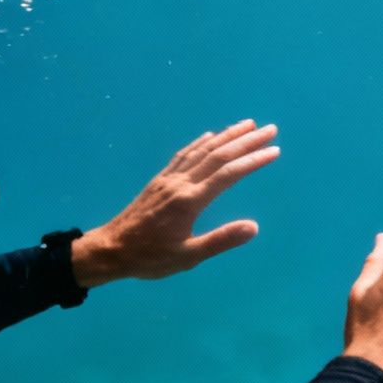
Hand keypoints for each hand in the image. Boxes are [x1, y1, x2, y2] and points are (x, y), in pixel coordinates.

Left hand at [70, 120, 279, 288]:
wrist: (108, 250)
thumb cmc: (149, 258)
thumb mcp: (186, 256)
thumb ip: (220, 240)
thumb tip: (254, 227)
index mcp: (189, 201)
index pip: (227, 174)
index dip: (252, 160)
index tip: (274, 151)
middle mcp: (180, 183)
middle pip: (217, 155)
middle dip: (246, 140)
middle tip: (271, 129)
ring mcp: (168, 179)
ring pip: (201, 150)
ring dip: (226, 135)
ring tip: (247, 124)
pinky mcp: (159, 180)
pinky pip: (183, 155)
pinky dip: (201, 142)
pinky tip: (210, 136)